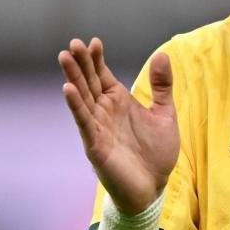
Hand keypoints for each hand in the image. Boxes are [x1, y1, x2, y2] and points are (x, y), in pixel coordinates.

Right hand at [59, 37, 179, 214]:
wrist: (153, 187)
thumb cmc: (156, 153)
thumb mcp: (165, 114)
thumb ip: (162, 86)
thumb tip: (162, 54)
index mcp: (119, 102)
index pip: (102, 75)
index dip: (97, 59)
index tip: (94, 42)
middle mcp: (104, 111)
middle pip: (89, 82)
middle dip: (80, 63)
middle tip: (73, 44)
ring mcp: (98, 127)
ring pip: (82, 98)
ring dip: (73, 78)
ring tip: (64, 58)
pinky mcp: (96, 145)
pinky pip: (84, 122)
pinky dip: (76, 106)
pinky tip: (68, 90)